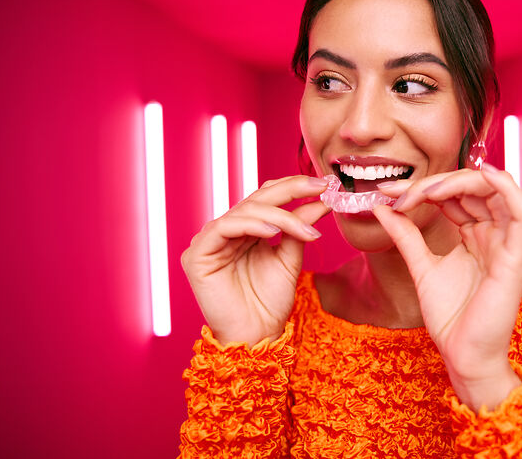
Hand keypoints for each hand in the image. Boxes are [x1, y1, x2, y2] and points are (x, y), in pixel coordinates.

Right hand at [181, 175, 329, 346]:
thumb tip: (321, 198)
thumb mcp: (291, 258)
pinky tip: (274, 232)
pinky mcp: (196, 255)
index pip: (267, 196)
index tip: (325, 184)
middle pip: (257, 198)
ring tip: (305, 229)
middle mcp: (225, 231)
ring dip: (280, 216)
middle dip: (291, 190)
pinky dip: (251, 226)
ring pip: (245, 211)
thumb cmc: (270, 303)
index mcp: (245, 230)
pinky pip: (224, 227)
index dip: (293, 186)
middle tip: (320, 187)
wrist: (257, 336)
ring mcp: (209, 241)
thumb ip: (300, 228)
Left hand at [373, 164, 521, 408]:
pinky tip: (486, 175)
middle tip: (400, 194)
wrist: (463, 355)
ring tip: (426, 191)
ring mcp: (508, 244)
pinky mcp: (517, 258)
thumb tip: (382, 206)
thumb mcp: (421, 266)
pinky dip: (509, 189)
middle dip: (435, 182)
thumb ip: (406, 235)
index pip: (455, 194)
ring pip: (498, 191)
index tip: (388, 193)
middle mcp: (495, 234)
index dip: (423, 186)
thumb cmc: (450, 317)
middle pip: (473, 187)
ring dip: (461, 181)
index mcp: (476, 234)